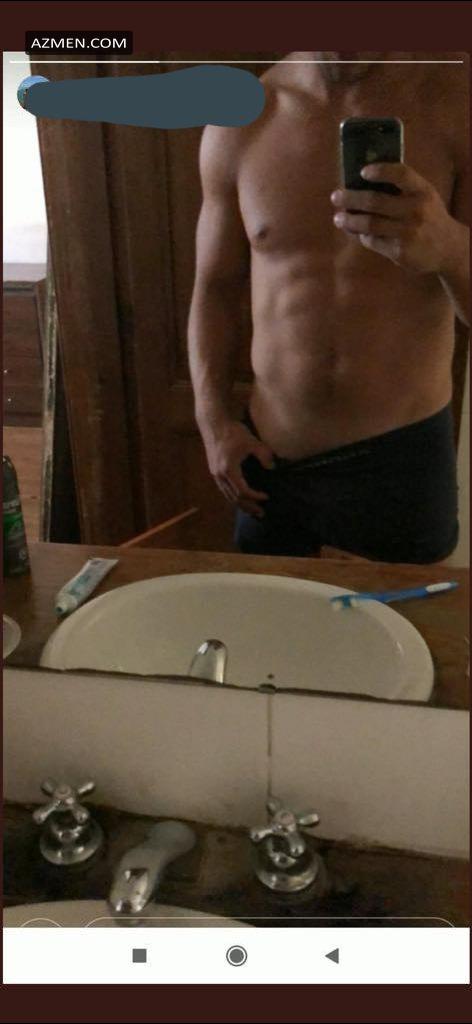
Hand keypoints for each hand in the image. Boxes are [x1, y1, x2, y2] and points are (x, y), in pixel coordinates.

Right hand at [203, 420, 273, 516]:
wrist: (213, 423)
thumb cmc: (232, 431)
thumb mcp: (251, 441)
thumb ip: (264, 454)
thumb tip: (272, 467)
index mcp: (228, 470)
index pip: (242, 491)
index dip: (255, 497)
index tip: (266, 496)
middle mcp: (219, 475)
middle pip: (234, 499)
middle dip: (248, 507)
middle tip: (261, 513)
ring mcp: (215, 474)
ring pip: (227, 496)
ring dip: (240, 504)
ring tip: (252, 510)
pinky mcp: (214, 471)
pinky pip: (224, 489)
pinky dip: (233, 496)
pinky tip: (241, 498)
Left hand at [331, 163, 459, 274]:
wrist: (448, 248)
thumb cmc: (430, 216)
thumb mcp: (424, 196)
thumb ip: (403, 187)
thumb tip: (363, 181)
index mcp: (422, 191)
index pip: (401, 174)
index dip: (380, 171)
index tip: (362, 171)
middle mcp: (416, 210)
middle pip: (375, 201)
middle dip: (351, 198)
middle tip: (336, 197)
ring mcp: (407, 232)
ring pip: (370, 224)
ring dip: (350, 221)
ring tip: (338, 218)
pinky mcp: (399, 251)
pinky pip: (373, 241)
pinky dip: (362, 236)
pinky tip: (357, 232)